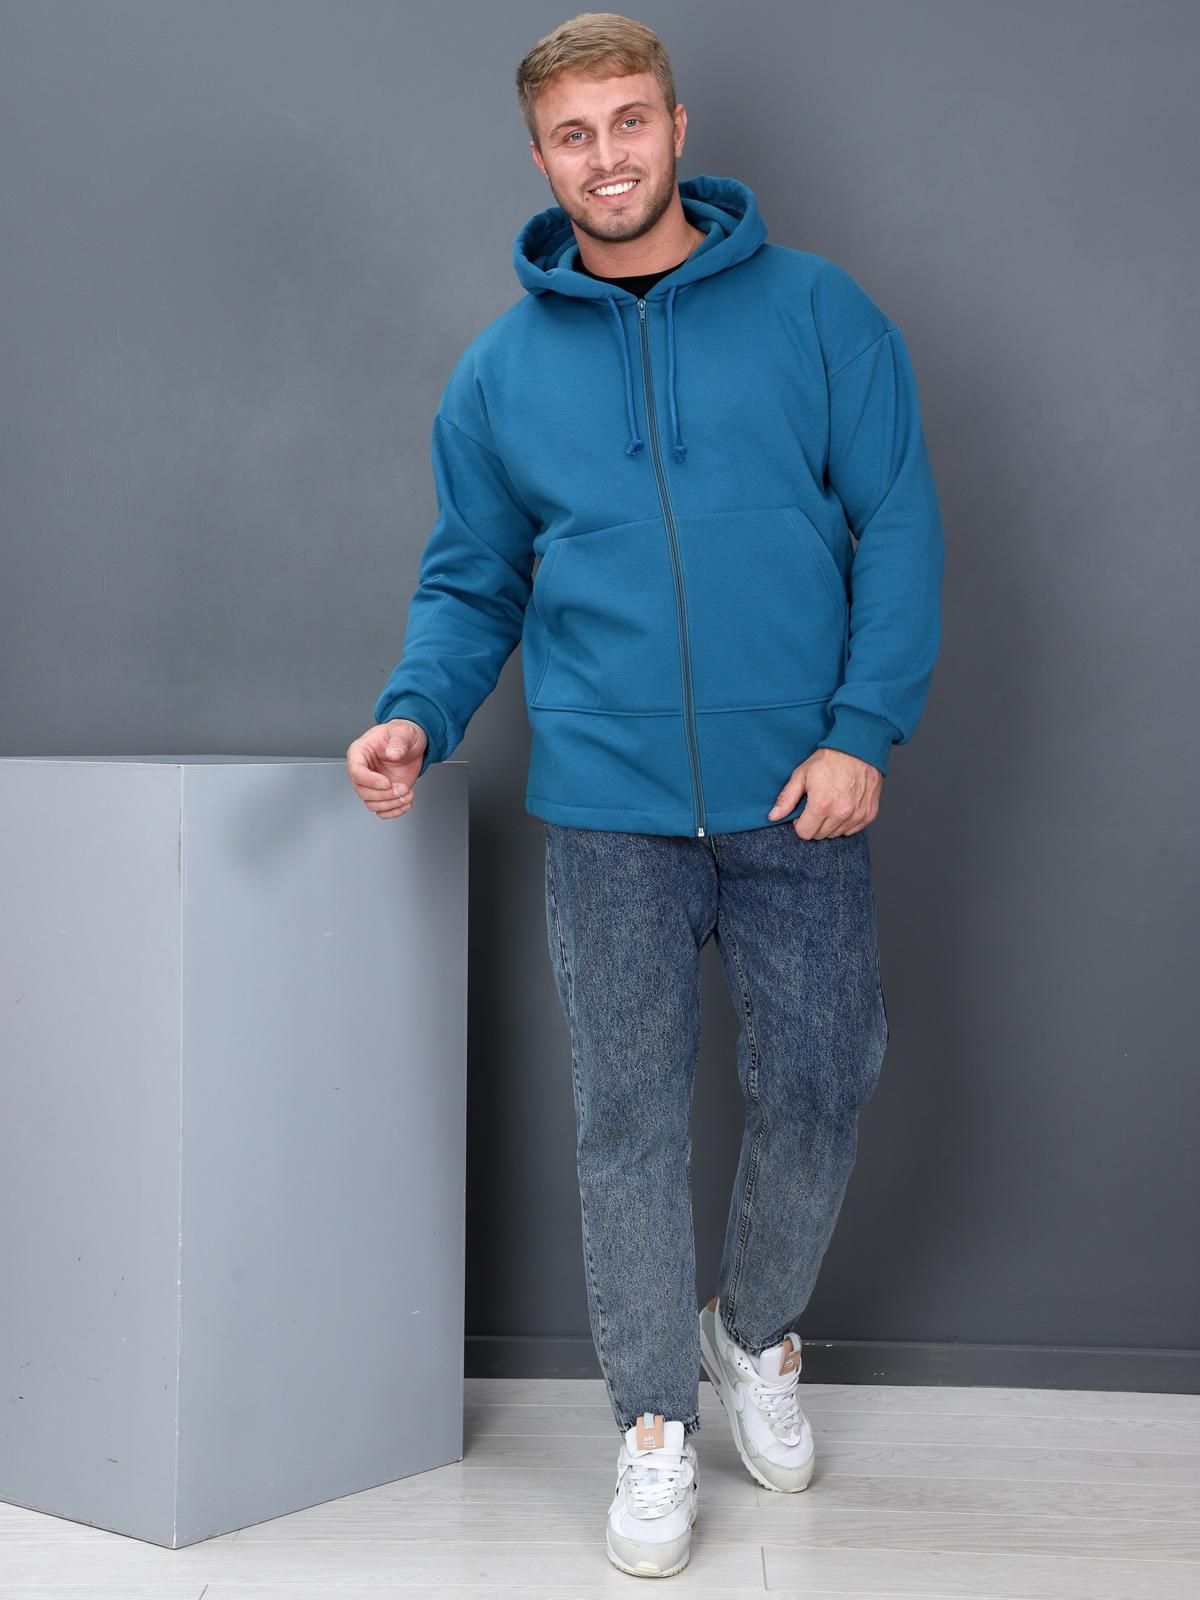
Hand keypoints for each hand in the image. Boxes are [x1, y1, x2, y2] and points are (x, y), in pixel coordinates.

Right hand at [345, 719, 428, 819]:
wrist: (412, 745)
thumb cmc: (401, 735)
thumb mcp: (403, 733)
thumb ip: (398, 742)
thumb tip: (393, 753)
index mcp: (359, 752)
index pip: (356, 771)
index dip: (370, 780)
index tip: (387, 782)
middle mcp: (363, 770)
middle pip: (362, 791)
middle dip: (384, 794)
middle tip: (402, 788)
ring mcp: (372, 784)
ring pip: (372, 803)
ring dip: (391, 804)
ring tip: (408, 794)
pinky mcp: (383, 794)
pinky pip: (382, 810)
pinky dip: (394, 811)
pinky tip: (406, 803)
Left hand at [767, 748, 882, 838]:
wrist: (859, 749)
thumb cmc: (830, 759)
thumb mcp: (801, 775)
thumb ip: (787, 799)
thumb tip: (773, 816)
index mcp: (821, 805)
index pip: (804, 833)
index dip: (800, 823)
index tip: (804, 811)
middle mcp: (840, 814)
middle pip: (820, 835)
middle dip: (815, 823)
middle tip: (818, 805)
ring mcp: (857, 816)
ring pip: (836, 834)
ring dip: (831, 823)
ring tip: (832, 803)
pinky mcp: (868, 815)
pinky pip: (852, 830)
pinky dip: (846, 822)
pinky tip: (844, 805)